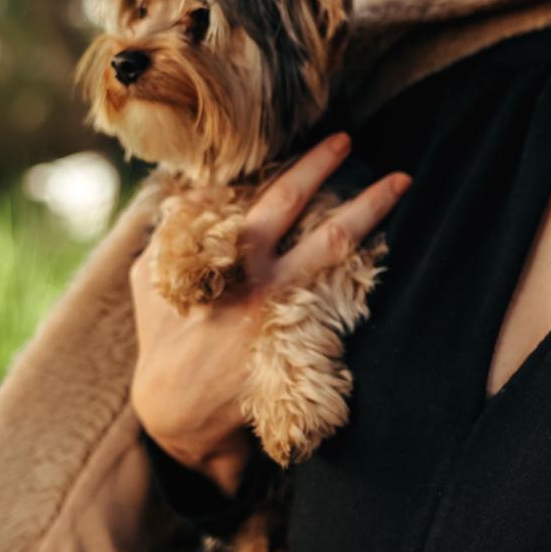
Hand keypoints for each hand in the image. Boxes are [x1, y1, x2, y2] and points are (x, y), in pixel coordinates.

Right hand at [128, 131, 411, 494]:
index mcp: (212, 253)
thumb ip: (165, 237)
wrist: (182, 415)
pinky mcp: (306, 333)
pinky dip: (370, 262)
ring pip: (335, 240)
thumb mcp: (150, 284)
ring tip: (400, 181)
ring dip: (370, 206)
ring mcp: (283, 302)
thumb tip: (185, 193)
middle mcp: (251, 272)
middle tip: (346, 135)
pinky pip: (347, 288)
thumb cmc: (167, 341)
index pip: (244, 193)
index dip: (276, 163)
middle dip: (319, 163)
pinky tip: (392, 239)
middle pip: (291, 202)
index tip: (300, 139)